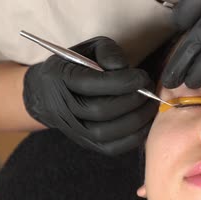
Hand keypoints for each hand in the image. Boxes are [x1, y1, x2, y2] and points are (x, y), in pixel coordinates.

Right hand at [23, 37, 154, 155]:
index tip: (143, 77)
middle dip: (133, 100)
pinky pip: (113, 147)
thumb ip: (107, 52)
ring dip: (137, 119)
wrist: (50, 94)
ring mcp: (74, 130)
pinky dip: (134, 137)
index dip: (123, 81)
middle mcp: (63, 108)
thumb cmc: (77, 67)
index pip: (93, 84)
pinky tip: (145, 121)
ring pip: (107, 132)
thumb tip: (124, 68)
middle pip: (101, 110)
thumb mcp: (89, 49)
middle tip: (150, 91)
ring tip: (151, 105)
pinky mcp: (86, 144)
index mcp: (60, 79)